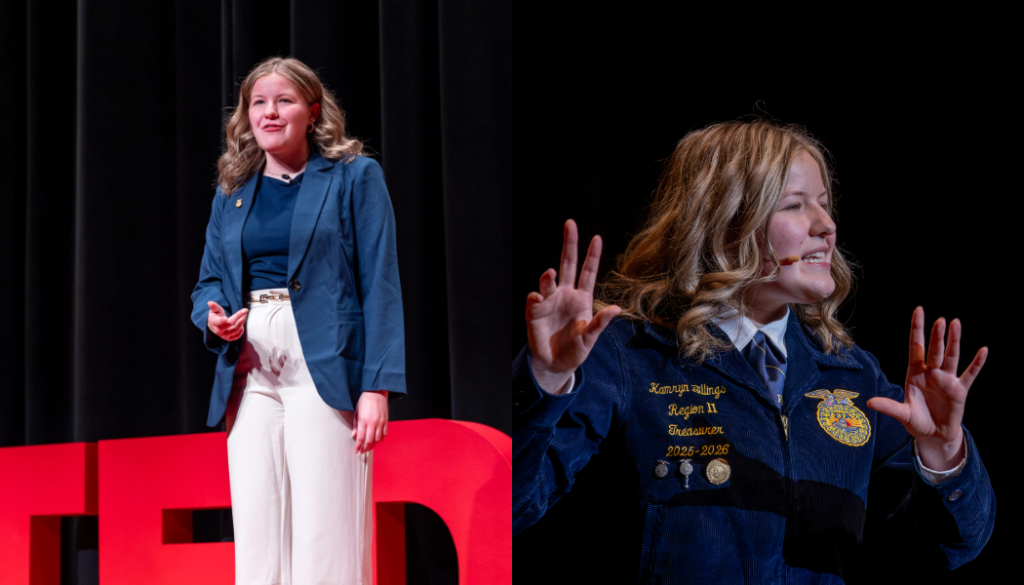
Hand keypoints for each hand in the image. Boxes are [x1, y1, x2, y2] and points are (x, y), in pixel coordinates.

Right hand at [207, 301, 248, 340]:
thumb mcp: (214, 311)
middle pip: (229, 324)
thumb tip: (210, 302)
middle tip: (245, 311)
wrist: (215, 326)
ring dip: (241, 322)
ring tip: (244, 316)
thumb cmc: (216, 317)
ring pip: (235, 330)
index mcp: (214, 323)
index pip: (218, 322)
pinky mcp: (229, 338)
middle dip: (238, 317)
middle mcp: (219, 331)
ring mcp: (224, 335)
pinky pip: (237, 336)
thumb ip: (214, 307)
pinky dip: (241, 331)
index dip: (221, 321)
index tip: (225, 318)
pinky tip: (242, 325)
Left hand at [352, 390, 387, 452]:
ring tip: (369, 447)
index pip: (361, 438)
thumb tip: (354, 435)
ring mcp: (380, 422)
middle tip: (362, 452)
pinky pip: (384, 434)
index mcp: (363, 421)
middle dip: (365, 448)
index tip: (356, 451)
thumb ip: (356, 424)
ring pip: (378, 439)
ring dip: (373, 445)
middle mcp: (372, 423)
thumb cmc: (364, 401)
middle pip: (370, 441)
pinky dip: (381, 439)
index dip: (358, 446)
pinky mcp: (386, 421)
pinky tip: (377, 441)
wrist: (376, 392)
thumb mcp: (357, 412)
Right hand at [526, 219, 620, 393]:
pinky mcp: (535, 313)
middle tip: (570, 223)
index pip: (588, 272)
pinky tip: (537, 298)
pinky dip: (535, 297)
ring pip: (549, 281)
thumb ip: (601, 323)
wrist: (555, 365)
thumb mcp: (591, 338)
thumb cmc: (575, 350)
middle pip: (567, 264)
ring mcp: (550, 302)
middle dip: (569, 243)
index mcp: (582, 298)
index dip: (592, 256)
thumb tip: (617, 308)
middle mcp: (565, 294)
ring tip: (550, 274)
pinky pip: (535, 301)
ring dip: (549, 276)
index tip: (597, 238)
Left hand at [867, 307, 987, 470]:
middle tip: (940, 320)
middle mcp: (931, 373)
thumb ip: (888, 407)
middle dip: (936, 336)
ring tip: (956, 324)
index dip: (917, 329)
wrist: (934, 435)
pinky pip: (969, 374)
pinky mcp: (959, 390)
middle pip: (934, 350)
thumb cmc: (916, 421)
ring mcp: (946, 380)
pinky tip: (983, 350)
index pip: (915, 347)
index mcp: (915, 373)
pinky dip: (977, 363)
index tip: (918, 311)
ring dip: (954, 342)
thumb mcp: (902, 414)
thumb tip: (869, 402)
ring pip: (951, 357)